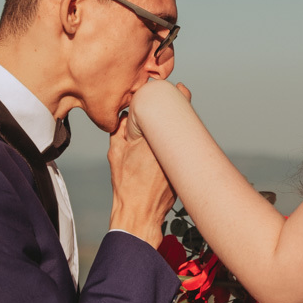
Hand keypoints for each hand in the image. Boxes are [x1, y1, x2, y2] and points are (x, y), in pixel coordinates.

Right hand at [107, 82, 190, 248]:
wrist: (139, 213)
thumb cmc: (126, 184)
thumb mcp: (116, 153)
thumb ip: (119, 130)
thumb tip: (124, 115)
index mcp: (154, 138)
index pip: (173, 110)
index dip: (179, 97)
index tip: (180, 89)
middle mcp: (171, 147)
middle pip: (183, 120)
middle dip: (183, 107)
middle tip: (182, 95)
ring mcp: (181, 160)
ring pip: (185, 135)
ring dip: (180, 127)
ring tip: (176, 120)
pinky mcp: (183, 171)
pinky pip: (186, 151)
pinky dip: (181, 146)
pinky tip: (173, 146)